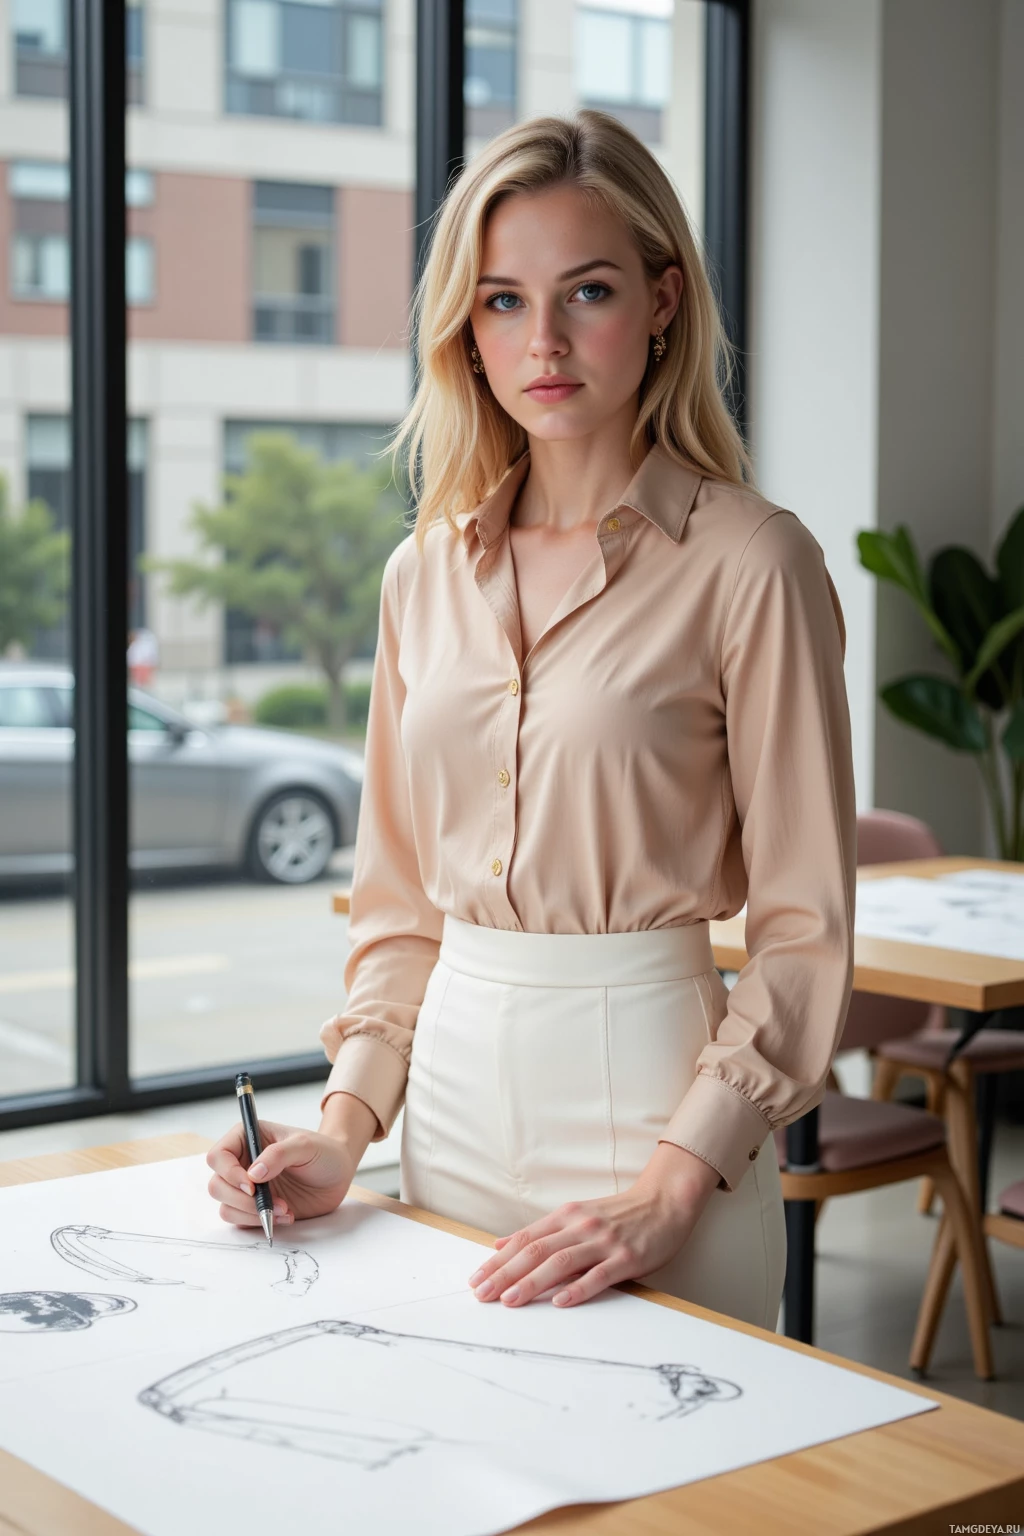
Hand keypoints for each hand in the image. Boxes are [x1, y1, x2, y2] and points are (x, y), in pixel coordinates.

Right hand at [205, 1118, 360, 1227]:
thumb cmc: (324, 1151)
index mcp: (248, 1138)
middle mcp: (242, 1162)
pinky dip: (260, 1222)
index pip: (219, 1155)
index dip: (229, 1172)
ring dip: (252, 1213)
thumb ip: (278, 1154)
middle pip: (217, 1184)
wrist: (339, 1174)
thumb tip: (253, 1174)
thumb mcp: (305, 1146)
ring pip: (226, 1206)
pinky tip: (285, 1216)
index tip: (251, 1185)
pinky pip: (241, 1220)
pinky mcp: (255, 1207)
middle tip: (269, 1202)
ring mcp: (247, 1187)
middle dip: (241, 1199)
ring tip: (284, 1210)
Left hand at [466, 1142, 721, 1308]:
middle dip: (505, 1274)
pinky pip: (598, 1275)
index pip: (524, 1239)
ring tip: (509, 1300)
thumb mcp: (576, 1216)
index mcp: (566, 1216)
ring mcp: (603, 1242)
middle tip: (482, 1294)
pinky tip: (560, 1302)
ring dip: (532, 1283)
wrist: (664, 1202)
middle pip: (535, 1251)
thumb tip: (501, 1244)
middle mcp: (580, 1226)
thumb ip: (541, 1232)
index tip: (476, 1278)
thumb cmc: (619, 1214)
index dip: (498, 1260)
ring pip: (560, 1262)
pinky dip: (577, 1289)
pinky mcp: (626, 1258)